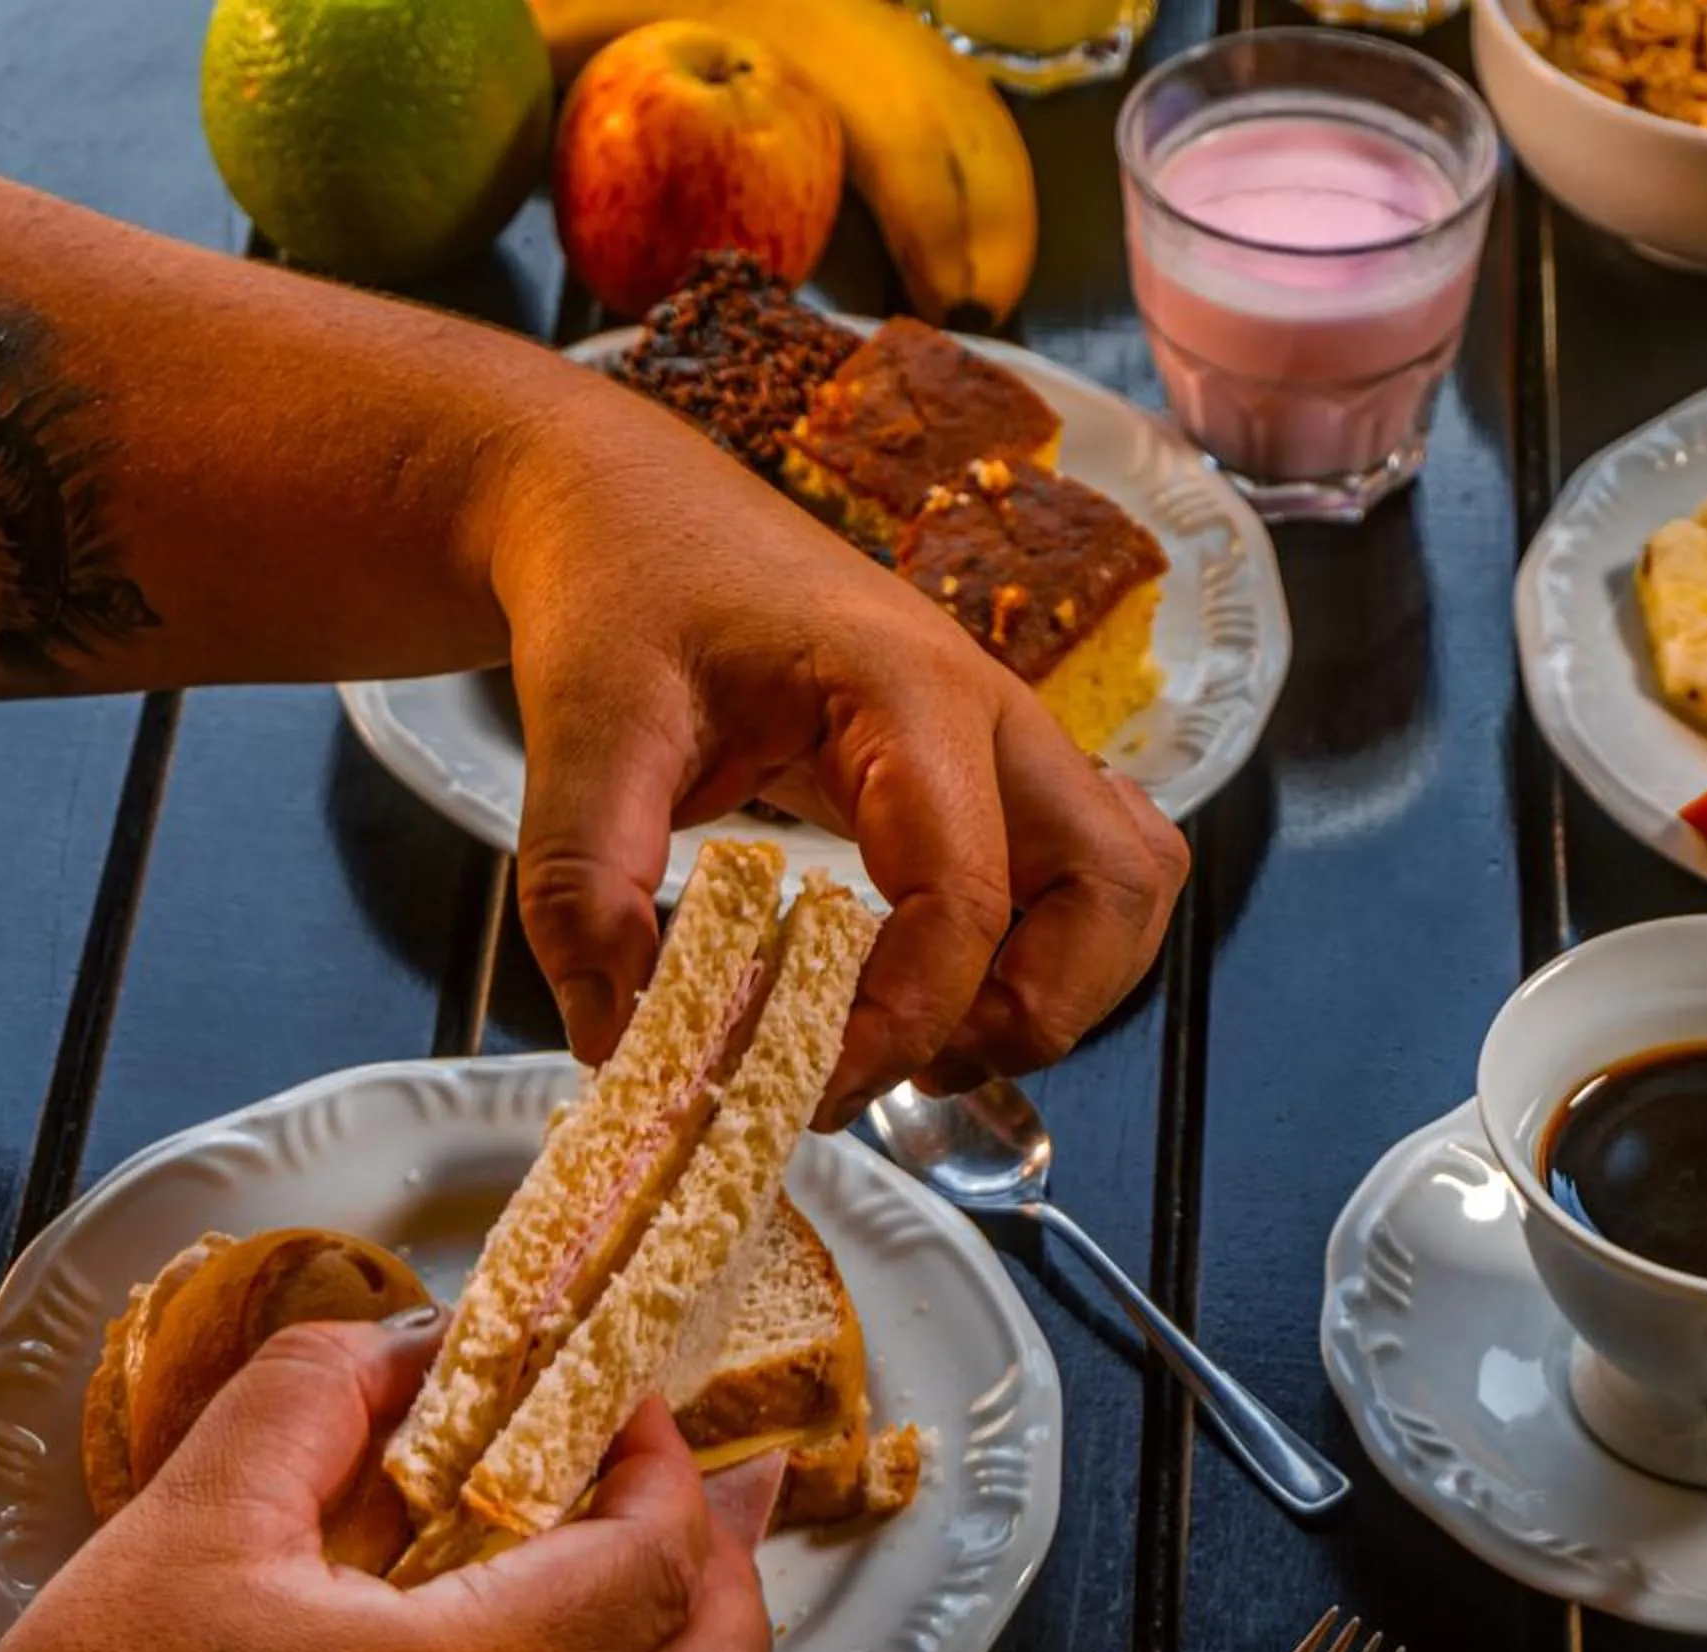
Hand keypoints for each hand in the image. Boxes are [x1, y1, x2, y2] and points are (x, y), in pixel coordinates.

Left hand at [489, 383, 1190, 1120]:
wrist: (640, 511)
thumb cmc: (623, 593)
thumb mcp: (578, 726)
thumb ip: (583, 882)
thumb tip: (616, 1037)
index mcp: (905, 690)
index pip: (964, 893)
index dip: (906, 1019)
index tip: (809, 1085)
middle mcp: (993, 713)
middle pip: (1115, 885)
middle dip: (1040, 1007)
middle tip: (913, 1065)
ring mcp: (1008, 743)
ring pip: (1128, 885)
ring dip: (1063, 987)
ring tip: (933, 1039)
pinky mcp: (994, 775)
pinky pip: (1087, 875)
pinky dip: (1053, 952)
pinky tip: (947, 985)